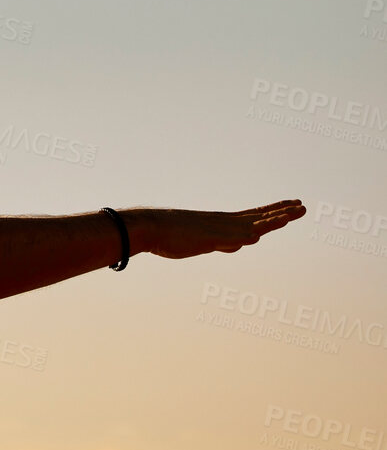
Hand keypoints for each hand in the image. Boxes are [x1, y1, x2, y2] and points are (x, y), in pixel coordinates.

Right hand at [128, 199, 303, 259]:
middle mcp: (224, 223)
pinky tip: (269, 227)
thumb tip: (235, 245)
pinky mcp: (212, 236)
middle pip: (259, 216)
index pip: (253, 216)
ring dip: (277, 218)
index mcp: (221, 223)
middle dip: (282, 211)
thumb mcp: (201, 242)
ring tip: (296, 211)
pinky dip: (257, 228)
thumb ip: (221, 243)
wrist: (147, 227)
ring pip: (255, 223)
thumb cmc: (167, 235)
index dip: (272, 211)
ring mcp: (220, 229)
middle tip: (302, 205)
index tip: (289, 206)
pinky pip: (240, 234)